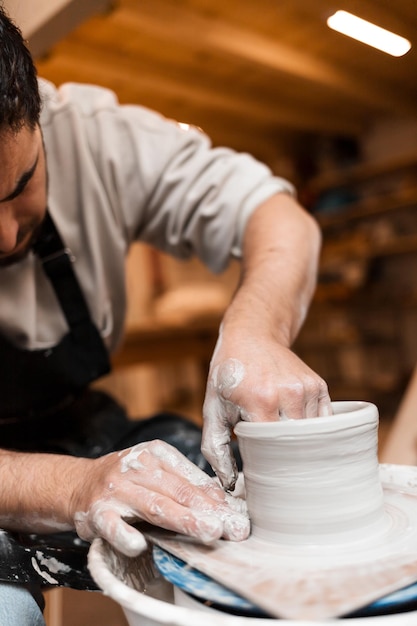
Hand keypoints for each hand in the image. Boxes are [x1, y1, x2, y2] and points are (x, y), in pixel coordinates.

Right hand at [71, 440, 248, 555]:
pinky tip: (141, 545)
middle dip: (207, 511)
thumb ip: (186, 483)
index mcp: (156, 453)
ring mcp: (116, 490)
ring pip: (154, 506)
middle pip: (177, 491)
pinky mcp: (97, 512)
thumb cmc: (127, 481)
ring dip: (183, 520)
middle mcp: (137, 467)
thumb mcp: (156, 471)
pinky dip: (126, 535)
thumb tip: (222, 502)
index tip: (236, 516)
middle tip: (231, 526)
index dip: (216, 499)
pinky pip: (113, 526)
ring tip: (207, 532)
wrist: (79, 484)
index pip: (191, 478)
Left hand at [201, 329, 330, 490]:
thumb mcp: (213, 408)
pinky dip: (311, 430)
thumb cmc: (228, 374)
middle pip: (295, 446)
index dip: (266, 464)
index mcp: (260, 400)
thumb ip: (216, 448)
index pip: (271, 450)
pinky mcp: (319, 386)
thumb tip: (229, 484)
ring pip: (312, 436)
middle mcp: (287, 394)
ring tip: (281, 438)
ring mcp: (307, 389)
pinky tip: (295, 426)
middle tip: (273, 461)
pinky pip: (322, 421)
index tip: (259, 470)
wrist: (251, 336)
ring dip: (298, 442)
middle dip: (284, 458)